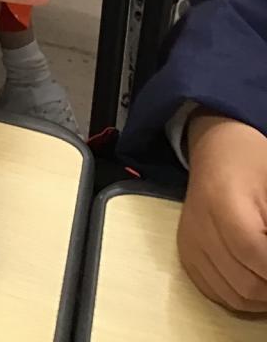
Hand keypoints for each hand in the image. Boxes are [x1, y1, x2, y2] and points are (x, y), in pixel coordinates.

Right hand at [178, 114, 266, 313]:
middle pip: (247, 283)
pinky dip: (243, 297)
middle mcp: (200, 226)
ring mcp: (190, 243)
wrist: (216, 148)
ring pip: (234, 296)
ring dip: (262, 297)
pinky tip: (256, 279)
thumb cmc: (254, 161)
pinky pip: (217, 293)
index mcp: (224, 202)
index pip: (256, 254)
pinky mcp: (185, 253)